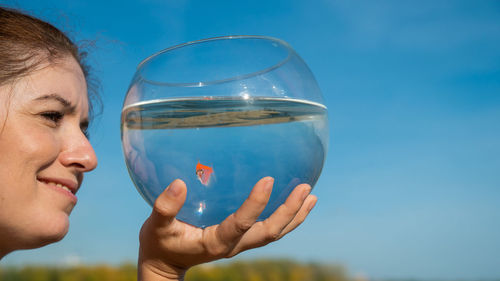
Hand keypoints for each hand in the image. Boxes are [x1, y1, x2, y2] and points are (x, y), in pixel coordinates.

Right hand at [138, 177, 316, 280]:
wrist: (165, 262)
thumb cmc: (159, 243)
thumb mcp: (155, 227)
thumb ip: (164, 208)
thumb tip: (179, 183)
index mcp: (215, 242)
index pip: (241, 224)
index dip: (256, 204)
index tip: (268, 179)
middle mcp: (233, 245)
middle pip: (269, 233)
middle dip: (289, 212)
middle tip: (306, 188)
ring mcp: (240, 243)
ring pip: (274, 233)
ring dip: (294, 216)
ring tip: (311, 195)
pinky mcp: (241, 238)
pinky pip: (268, 230)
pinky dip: (286, 217)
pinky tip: (296, 202)